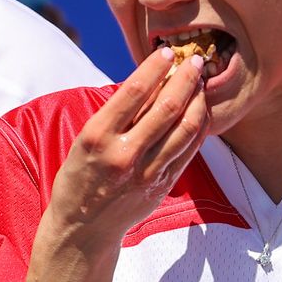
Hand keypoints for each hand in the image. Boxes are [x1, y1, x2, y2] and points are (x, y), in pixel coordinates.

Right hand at [46, 47, 207, 250]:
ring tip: (201, 84)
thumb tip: (151, 80)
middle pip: (167, 107)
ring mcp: (145, 173)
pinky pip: (188, 150)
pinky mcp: (161, 186)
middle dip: (186, 78)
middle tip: (196, 60)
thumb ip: (116, 115)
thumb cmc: (80, 177)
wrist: (83, 230)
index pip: (133, 91)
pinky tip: (200, 112)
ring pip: (184, 129)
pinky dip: (198, 127)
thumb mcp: (85, 140)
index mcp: (98, 136)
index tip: (168, 52)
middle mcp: (123, 154)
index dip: (155, 67)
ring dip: (198, 101)